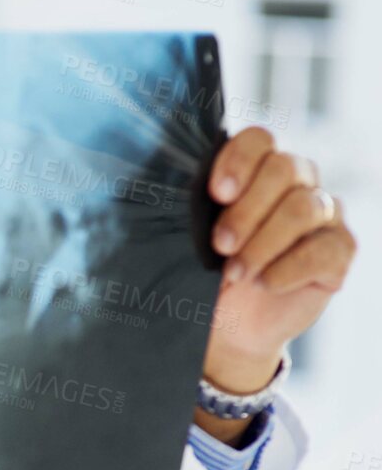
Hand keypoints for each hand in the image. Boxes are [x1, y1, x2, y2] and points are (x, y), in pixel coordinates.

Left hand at [200, 127, 356, 440]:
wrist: (224, 329)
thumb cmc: (198, 278)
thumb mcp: (179, 245)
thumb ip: (172, 214)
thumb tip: (129, 195)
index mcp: (255, 172)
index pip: (259, 140)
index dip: (239, 160)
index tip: (215, 193)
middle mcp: (295, 184)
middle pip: (286, 169)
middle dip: (248, 209)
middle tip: (219, 245)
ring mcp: (322, 215)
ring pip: (305, 208)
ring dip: (264, 242)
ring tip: (235, 274)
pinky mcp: (339, 251)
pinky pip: (325, 248)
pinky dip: (289, 268)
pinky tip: (265, 283)